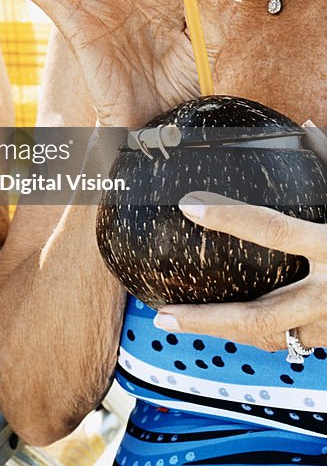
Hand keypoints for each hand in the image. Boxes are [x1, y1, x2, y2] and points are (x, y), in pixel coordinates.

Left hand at [154, 123, 326, 351]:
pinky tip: (235, 324)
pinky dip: (266, 331)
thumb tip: (305, 126)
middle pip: (260, 315)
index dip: (229, 218)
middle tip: (161, 316)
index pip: (273, 230)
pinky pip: (296, 340)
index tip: (188, 206)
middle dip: (207, 321)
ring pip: (274, 335)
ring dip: (229, 330)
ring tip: (181, 321)